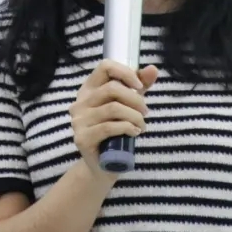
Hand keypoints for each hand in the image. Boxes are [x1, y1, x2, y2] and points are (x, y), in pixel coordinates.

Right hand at [69, 60, 158, 178]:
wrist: (103, 164)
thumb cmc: (116, 131)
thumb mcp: (129, 105)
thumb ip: (139, 86)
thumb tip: (153, 68)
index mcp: (89, 89)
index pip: (105, 67)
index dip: (125, 72)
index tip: (140, 87)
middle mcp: (80, 102)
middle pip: (112, 88)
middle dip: (135, 99)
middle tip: (145, 112)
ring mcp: (78, 121)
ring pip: (113, 108)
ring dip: (135, 116)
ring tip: (141, 125)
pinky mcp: (82, 138)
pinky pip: (109, 127)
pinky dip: (127, 128)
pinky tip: (134, 133)